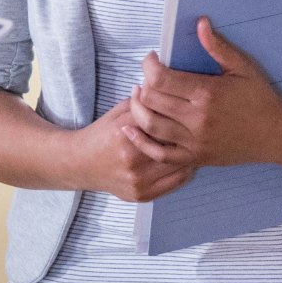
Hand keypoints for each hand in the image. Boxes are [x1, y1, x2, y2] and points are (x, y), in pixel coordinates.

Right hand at [69, 99, 194, 201]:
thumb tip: (167, 87)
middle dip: (188, 134)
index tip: (191, 109)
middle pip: (173, 144)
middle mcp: (131, 159)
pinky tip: (190, 161)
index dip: (179, 114)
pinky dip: (186, 171)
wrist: (80, 164)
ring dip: (191, 154)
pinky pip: (175, 183)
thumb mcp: (118, 111)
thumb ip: (143, 101)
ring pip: (178, 165)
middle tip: (201, 126)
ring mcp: (137, 181)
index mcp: (125, 133)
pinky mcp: (141, 195)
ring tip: (200, 142)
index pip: (162, 120)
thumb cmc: (102, 134)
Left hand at [129, 17, 281, 169]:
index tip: (151, 59)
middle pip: (151, 100)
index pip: (161, 78)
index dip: (148, 65)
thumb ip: (217, 46)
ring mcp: (195, 141)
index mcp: (206, 92)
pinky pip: (160, 154)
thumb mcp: (242, 67)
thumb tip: (200, 23)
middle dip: (141, 85)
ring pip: (151, 126)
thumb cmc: (260, 98)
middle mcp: (197, 118)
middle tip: (145, 77)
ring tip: (138, 98)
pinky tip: (131, 130)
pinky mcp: (195, 157)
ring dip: (137, 110)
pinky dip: (141, 143)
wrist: (276, 134)